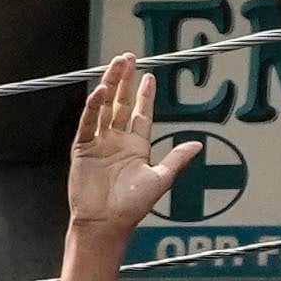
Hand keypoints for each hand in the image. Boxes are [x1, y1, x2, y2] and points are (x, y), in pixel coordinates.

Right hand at [60, 43, 180, 251]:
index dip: (145, 94)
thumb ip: (176, 159)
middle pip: (121, 103)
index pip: (141, 113)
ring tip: (115, 65)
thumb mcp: (160, 179)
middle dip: (125, 80)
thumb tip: (198, 144)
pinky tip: (99, 92)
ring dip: (109, 85)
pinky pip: (88, 123)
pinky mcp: (82, 149)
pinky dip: (92, 107)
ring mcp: (98, 143)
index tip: (149, 76)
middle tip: (128, 57)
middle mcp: (117, 140)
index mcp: (136, 146)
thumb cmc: (133, 206)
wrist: (106, 223)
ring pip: (104, 107)